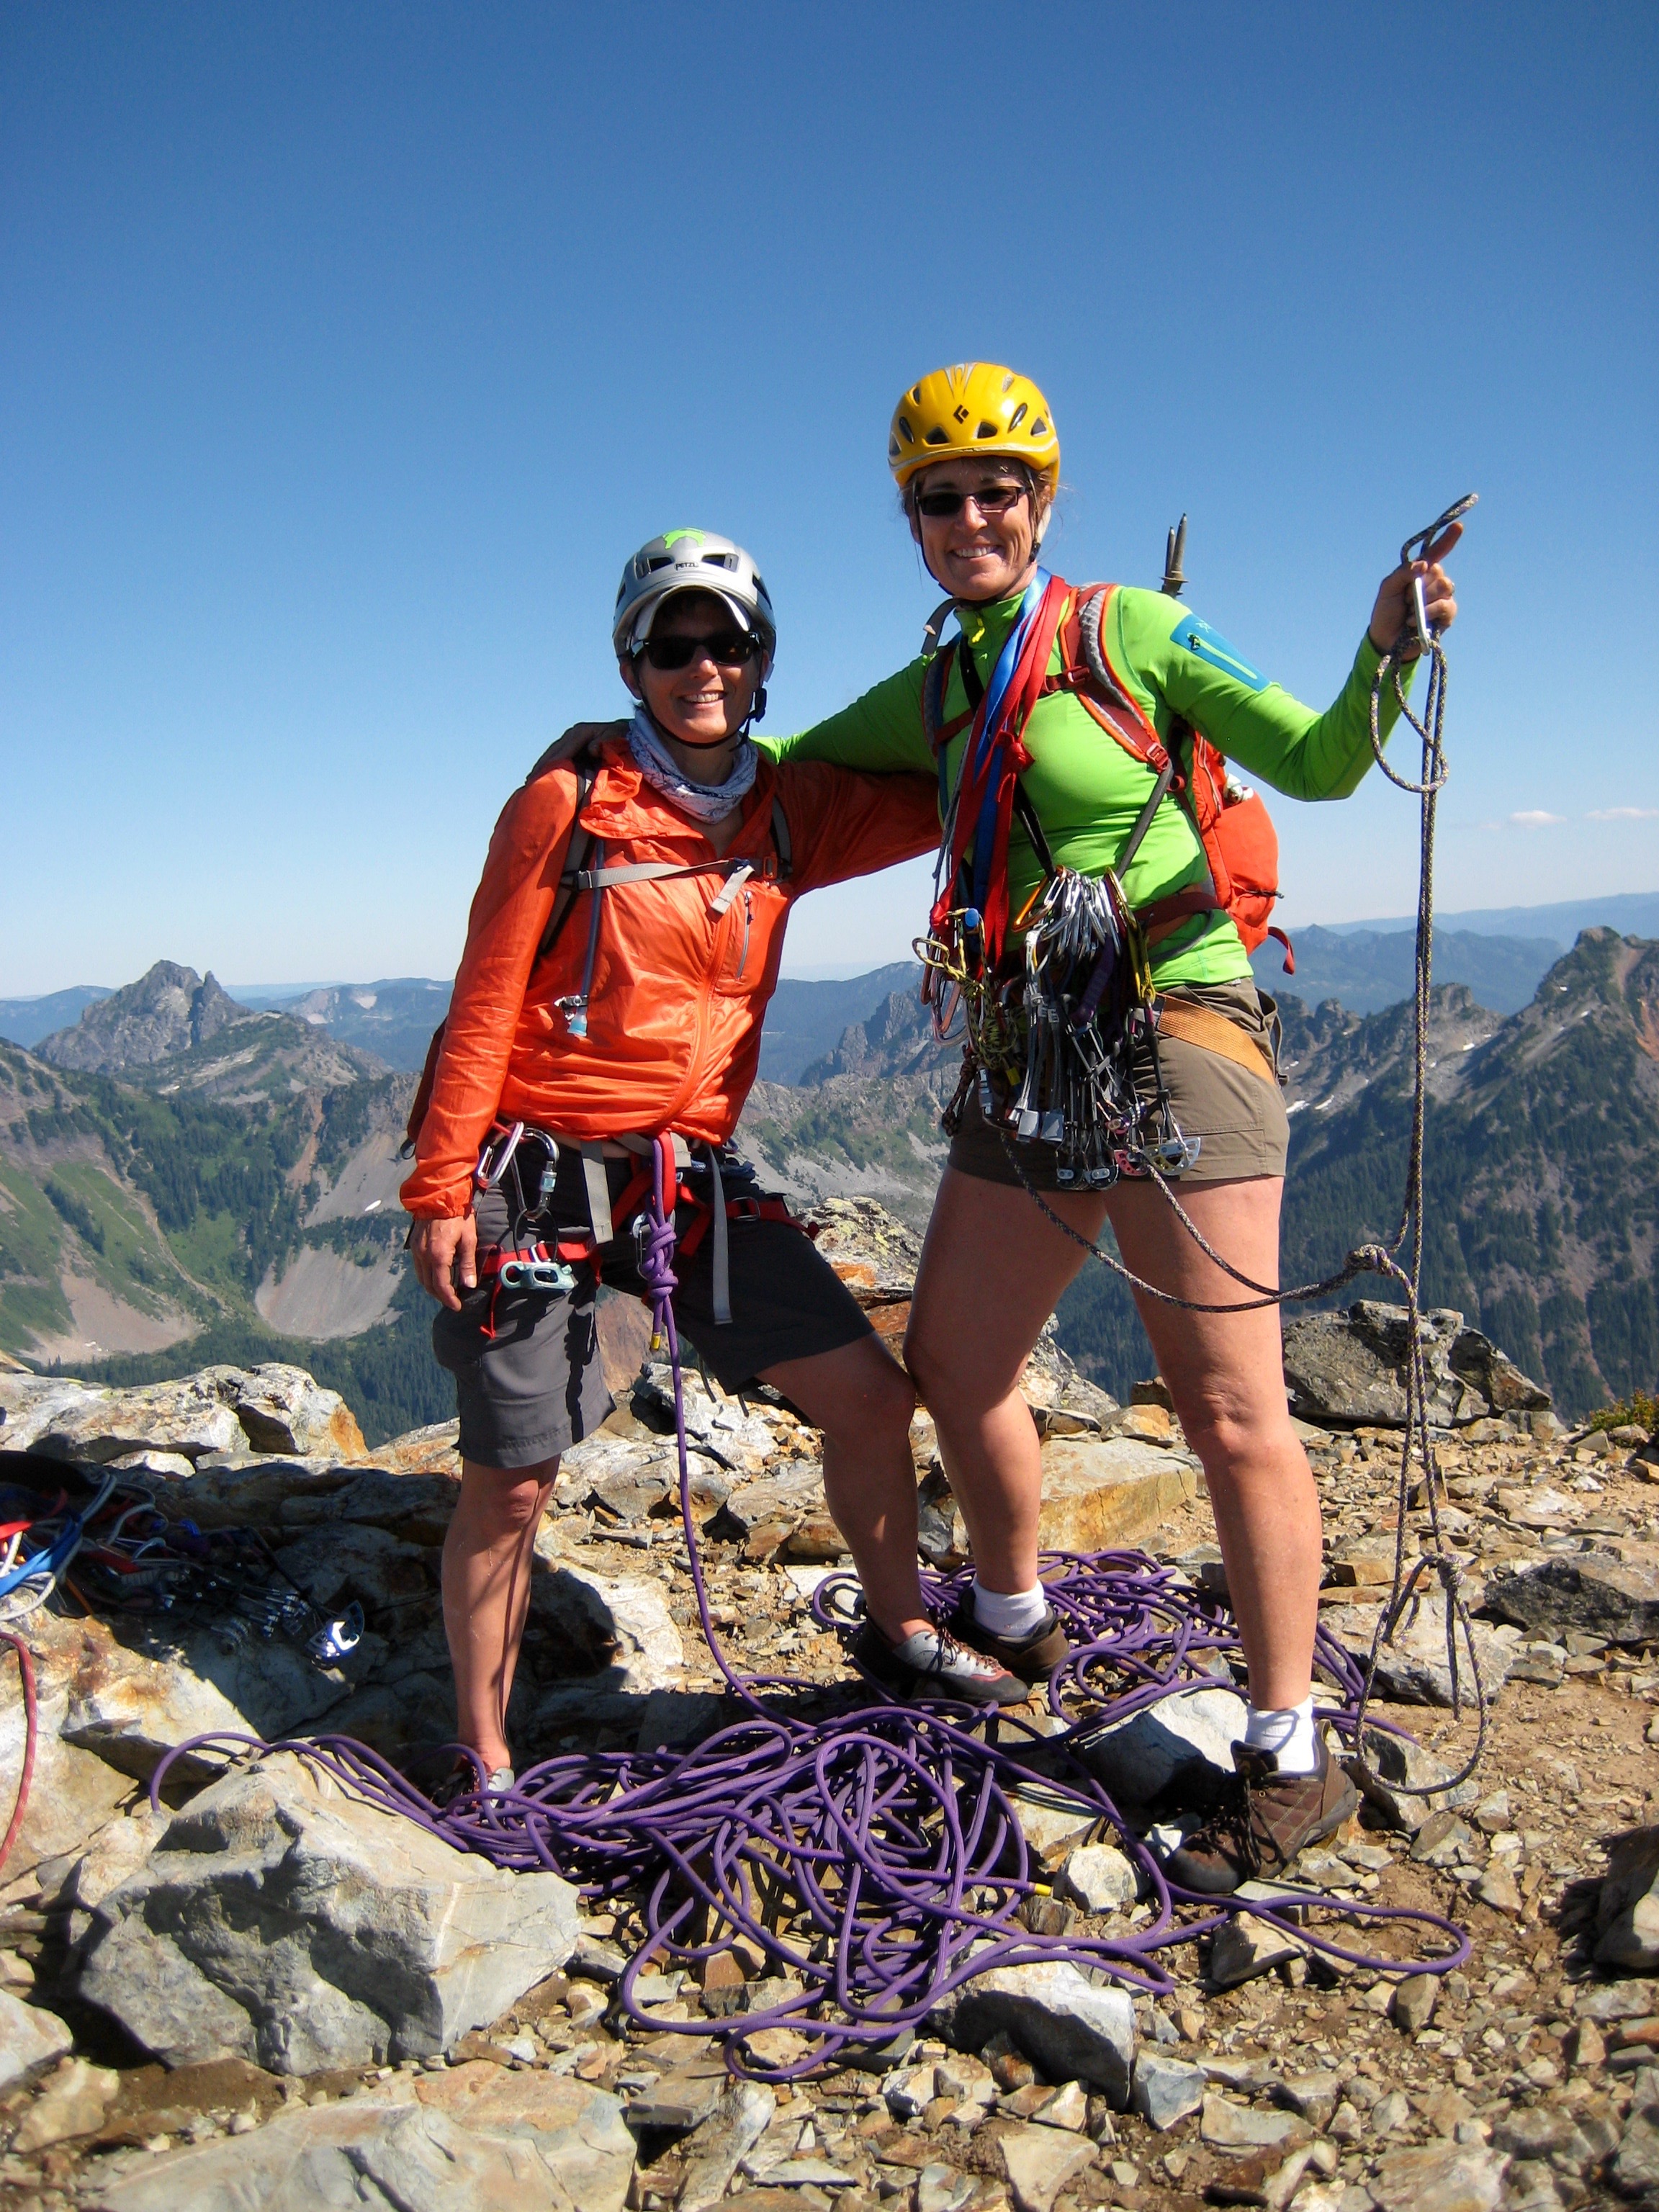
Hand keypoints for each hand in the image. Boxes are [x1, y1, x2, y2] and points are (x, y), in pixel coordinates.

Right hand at [409, 1214, 477, 1311]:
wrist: (438, 1196)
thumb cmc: (457, 1216)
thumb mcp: (469, 1238)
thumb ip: (468, 1263)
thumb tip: (468, 1285)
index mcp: (438, 1256)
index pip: (441, 1287)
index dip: (449, 1299)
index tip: (457, 1306)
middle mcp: (423, 1256)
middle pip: (429, 1286)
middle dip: (441, 1296)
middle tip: (453, 1300)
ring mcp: (416, 1251)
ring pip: (421, 1278)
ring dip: (433, 1287)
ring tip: (446, 1290)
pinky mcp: (414, 1245)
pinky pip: (418, 1267)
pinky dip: (427, 1276)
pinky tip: (437, 1275)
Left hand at [1367, 520, 1461, 657]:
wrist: (1386, 640)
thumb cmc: (1385, 612)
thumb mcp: (1387, 589)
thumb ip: (1403, 573)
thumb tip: (1425, 564)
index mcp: (1420, 572)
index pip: (1436, 553)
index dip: (1448, 540)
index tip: (1459, 526)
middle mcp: (1433, 583)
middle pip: (1439, 571)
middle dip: (1418, 585)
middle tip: (1404, 600)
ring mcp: (1442, 599)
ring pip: (1444, 586)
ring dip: (1422, 600)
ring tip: (1408, 612)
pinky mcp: (1447, 616)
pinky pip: (1446, 606)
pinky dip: (1429, 612)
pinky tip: (1414, 622)